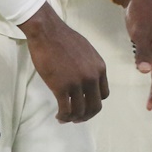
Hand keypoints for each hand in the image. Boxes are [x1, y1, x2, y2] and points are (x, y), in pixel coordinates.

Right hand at [20, 2, 108, 122]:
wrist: (48, 32)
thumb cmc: (64, 40)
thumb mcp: (86, 52)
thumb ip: (89, 67)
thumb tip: (85, 80)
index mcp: (100, 68)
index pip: (104, 94)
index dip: (94, 102)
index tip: (84, 104)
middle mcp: (92, 77)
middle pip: (95, 106)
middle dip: (86, 115)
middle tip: (76, 118)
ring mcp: (78, 83)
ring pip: (80, 111)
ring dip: (73, 118)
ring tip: (64, 117)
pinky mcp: (62, 87)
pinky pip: (66, 110)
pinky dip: (63, 116)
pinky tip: (58, 116)